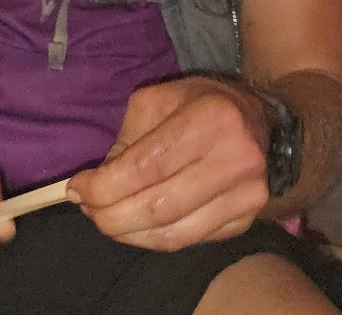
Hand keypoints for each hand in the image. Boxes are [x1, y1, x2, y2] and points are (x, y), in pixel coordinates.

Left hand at [67, 75, 270, 250]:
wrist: (264, 124)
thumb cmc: (204, 105)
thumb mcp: (159, 101)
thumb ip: (126, 141)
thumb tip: (95, 184)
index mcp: (211, 119)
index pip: (146, 167)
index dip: (104, 186)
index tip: (77, 189)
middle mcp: (235, 160)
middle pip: (158, 206)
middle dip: (111, 215)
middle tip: (87, 210)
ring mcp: (246, 196)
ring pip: (173, 234)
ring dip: (129, 234)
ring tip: (107, 220)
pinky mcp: (245, 221)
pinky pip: (189, 241)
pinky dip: (154, 239)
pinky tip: (136, 227)